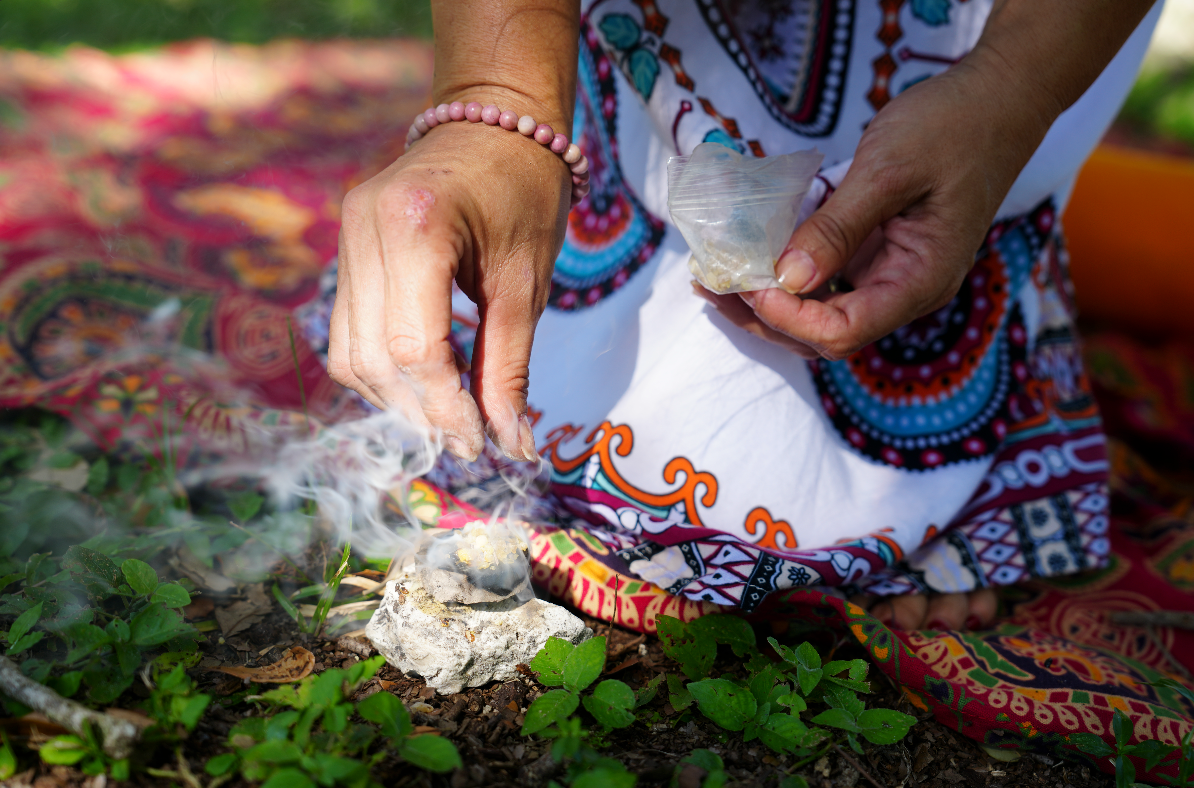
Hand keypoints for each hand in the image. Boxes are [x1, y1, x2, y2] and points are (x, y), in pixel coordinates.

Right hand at [328, 115, 570, 460]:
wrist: (497, 122)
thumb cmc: (524, 194)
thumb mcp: (526, 285)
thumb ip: (509, 368)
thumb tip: (512, 445)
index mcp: (416, 227)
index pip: (414, 348)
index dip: (446, 409)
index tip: (480, 443)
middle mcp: (364, 227)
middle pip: (372, 357)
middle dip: (420, 410)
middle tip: (469, 437)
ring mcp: (346, 234)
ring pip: (348, 351)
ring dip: (395, 395)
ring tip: (448, 412)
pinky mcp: (345, 244)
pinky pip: (347, 327)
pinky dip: (382, 365)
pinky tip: (425, 376)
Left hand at [699, 58, 1050, 359]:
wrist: (997, 100)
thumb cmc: (953, 128)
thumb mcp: (888, 170)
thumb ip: (837, 228)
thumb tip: (787, 279)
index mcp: (920, 281)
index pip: (844, 332)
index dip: (790, 318)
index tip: (748, 282)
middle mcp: (905, 291)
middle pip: (824, 336)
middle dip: (764, 318)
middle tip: (709, 284)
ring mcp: (889, 276)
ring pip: (819, 316)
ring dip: (765, 305)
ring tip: (711, 281)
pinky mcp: (874, 256)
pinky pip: (823, 284)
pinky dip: (783, 278)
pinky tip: (747, 260)